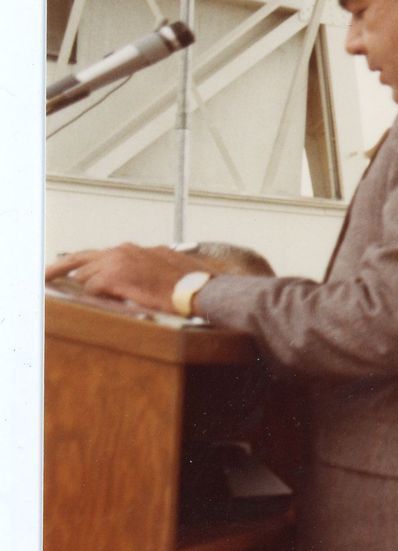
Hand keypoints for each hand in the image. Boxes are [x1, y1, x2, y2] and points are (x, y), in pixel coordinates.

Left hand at [47, 244, 191, 311]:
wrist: (199, 289)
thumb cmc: (192, 283)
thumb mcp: (170, 267)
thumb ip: (151, 266)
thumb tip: (147, 273)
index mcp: (135, 249)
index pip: (100, 253)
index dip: (82, 263)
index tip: (69, 268)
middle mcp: (123, 250)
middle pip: (82, 258)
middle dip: (62, 268)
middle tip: (44, 275)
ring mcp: (117, 262)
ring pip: (86, 274)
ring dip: (85, 287)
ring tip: (83, 297)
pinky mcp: (114, 277)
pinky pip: (92, 287)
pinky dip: (94, 295)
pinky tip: (100, 301)